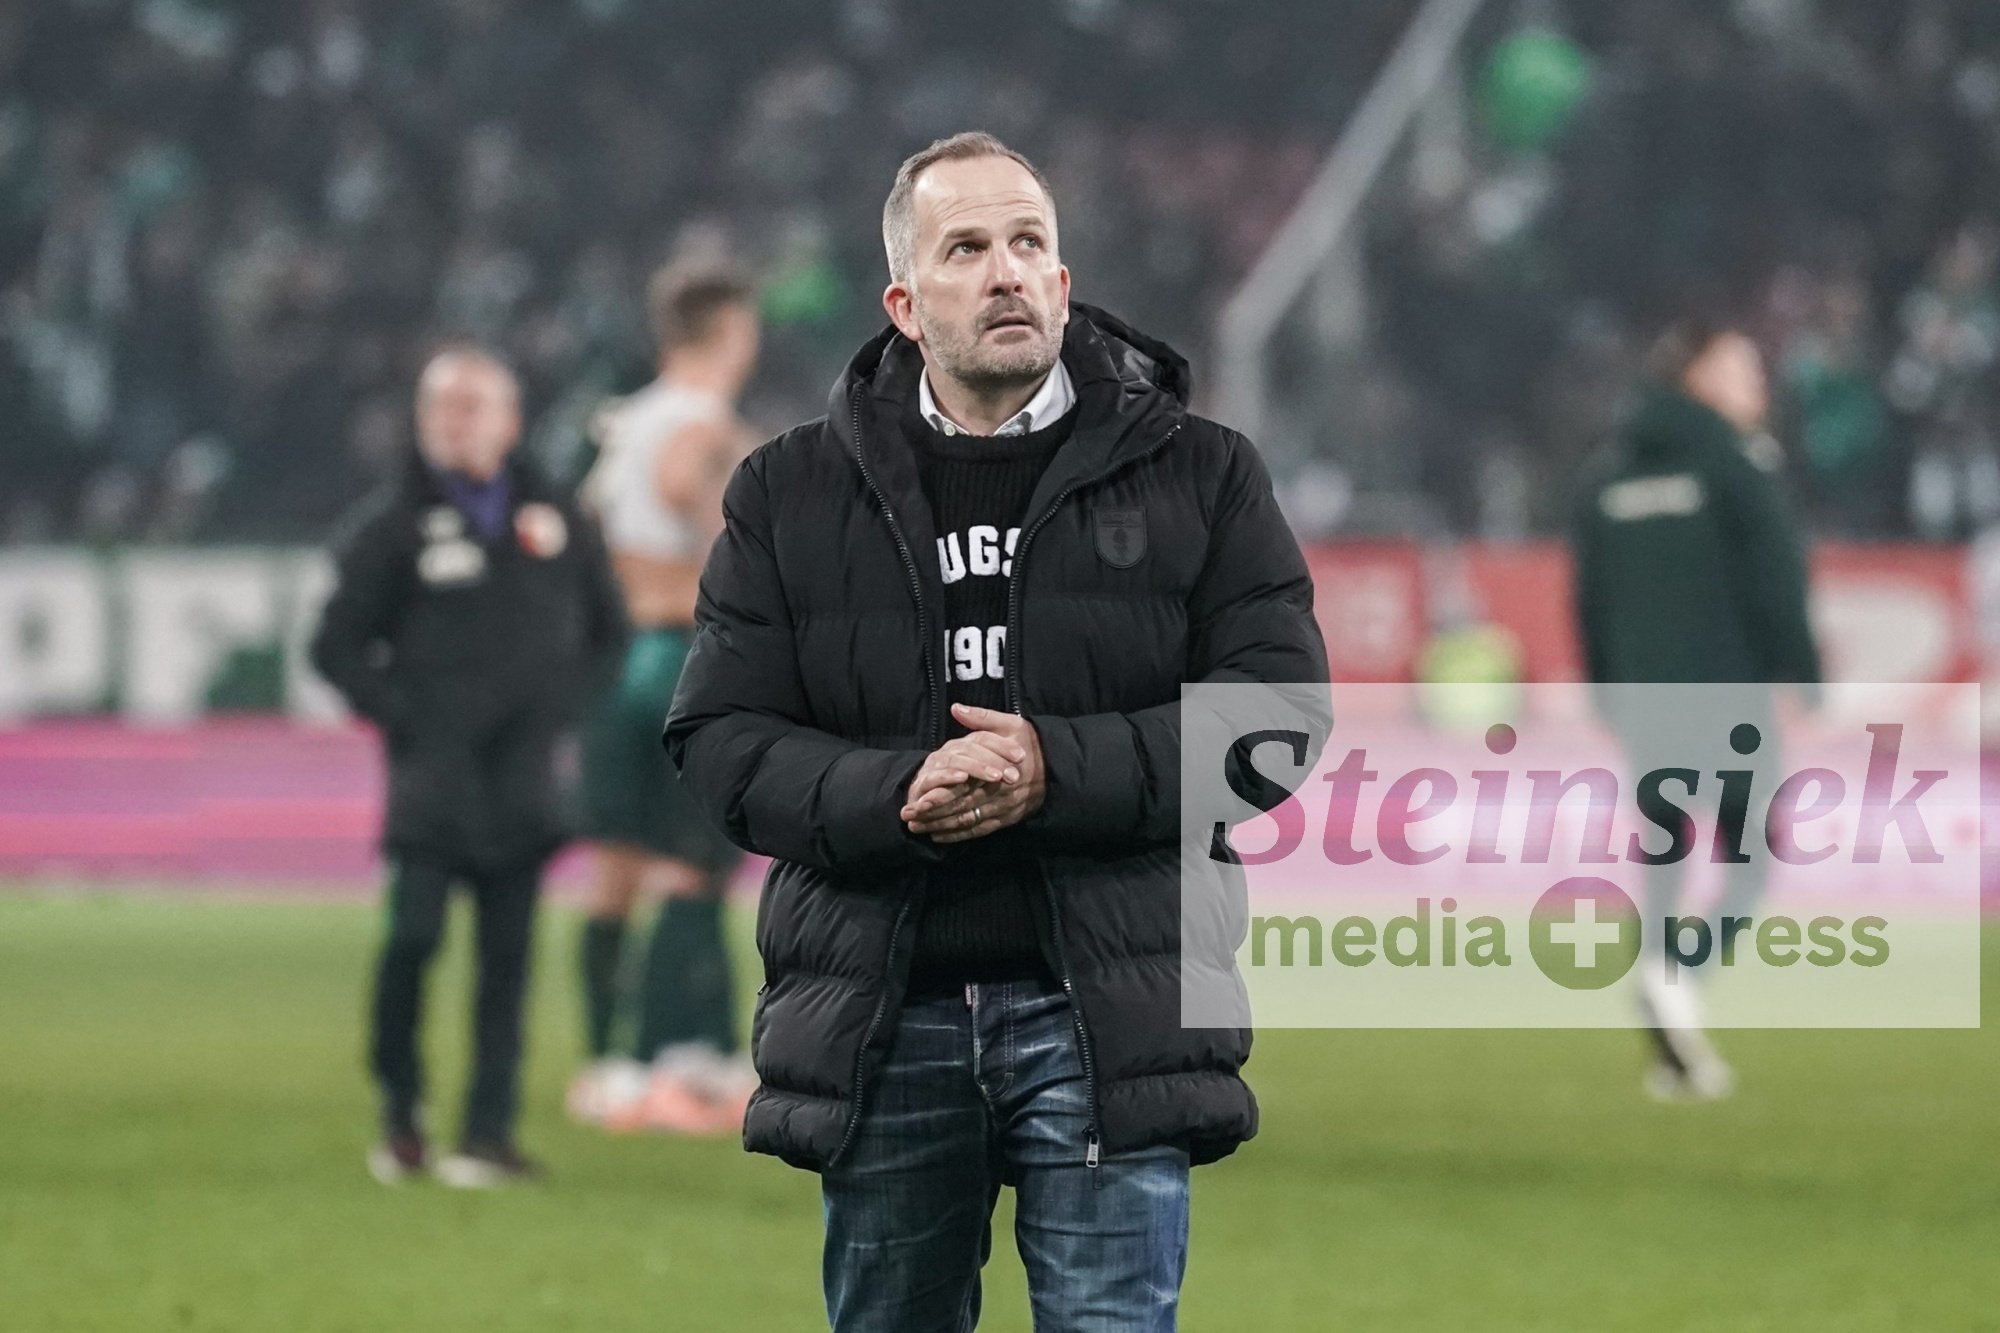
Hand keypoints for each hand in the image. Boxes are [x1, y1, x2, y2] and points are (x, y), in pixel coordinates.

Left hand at [901, 704, 1045, 843]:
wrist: (1058, 766)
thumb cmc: (1031, 743)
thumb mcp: (1011, 724)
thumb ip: (982, 718)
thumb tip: (956, 708)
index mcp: (993, 771)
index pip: (958, 788)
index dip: (935, 796)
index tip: (914, 799)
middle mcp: (996, 794)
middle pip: (958, 808)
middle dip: (932, 814)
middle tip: (908, 818)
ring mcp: (1001, 809)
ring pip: (966, 822)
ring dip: (940, 827)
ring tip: (917, 828)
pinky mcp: (1006, 819)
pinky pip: (979, 830)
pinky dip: (958, 835)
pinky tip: (939, 836)